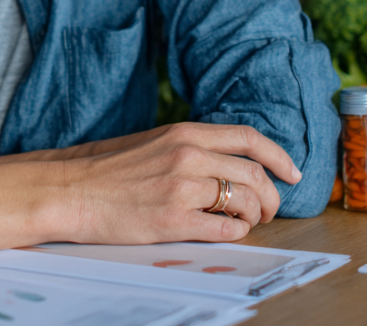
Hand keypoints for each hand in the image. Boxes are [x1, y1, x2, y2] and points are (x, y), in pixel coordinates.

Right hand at [54, 121, 301, 242]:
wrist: (72, 189)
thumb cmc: (109, 168)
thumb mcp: (155, 142)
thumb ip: (192, 147)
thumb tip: (230, 164)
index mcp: (185, 132)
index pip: (248, 138)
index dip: (278, 156)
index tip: (293, 172)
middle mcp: (188, 155)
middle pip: (255, 174)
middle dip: (273, 196)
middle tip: (271, 209)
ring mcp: (182, 188)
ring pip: (245, 202)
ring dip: (256, 217)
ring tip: (247, 222)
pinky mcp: (173, 221)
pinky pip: (224, 230)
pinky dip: (236, 233)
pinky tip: (227, 232)